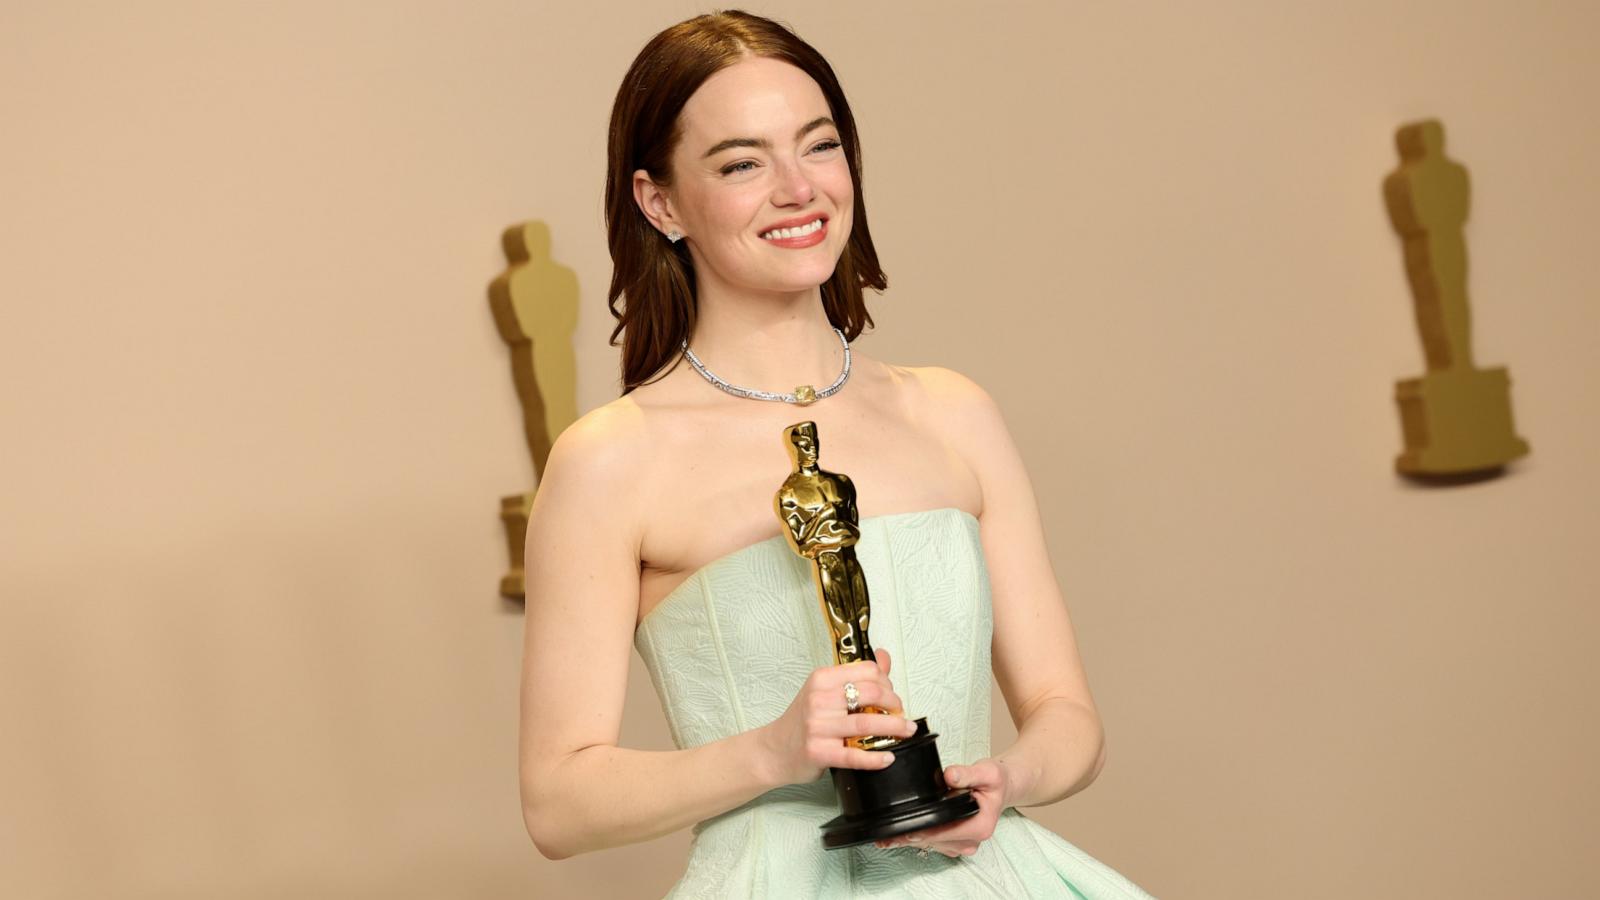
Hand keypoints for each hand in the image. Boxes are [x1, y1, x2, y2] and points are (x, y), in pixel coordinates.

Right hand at [756, 648, 919, 786]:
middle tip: (901, 712)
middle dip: (895, 703)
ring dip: (894, 727)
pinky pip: (854, 755)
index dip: (887, 681)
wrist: (773, 750)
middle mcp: (819, 700)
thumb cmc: (801, 721)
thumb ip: (856, 676)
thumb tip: (884, 657)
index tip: (892, 693)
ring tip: (906, 730)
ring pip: (867, 724)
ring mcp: (818, 727)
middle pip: (871, 693)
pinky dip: (875, 758)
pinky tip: (887, 757)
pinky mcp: (819, 752)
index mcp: (821, 679)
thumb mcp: (824, 692)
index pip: (866, 670)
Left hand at [873, 758, 1009, 856]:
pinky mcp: (954, 844)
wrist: (1000, 789)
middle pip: (934, 842)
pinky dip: (916, 838)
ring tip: (887, 836)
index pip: (945, 832)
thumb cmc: (995, 782)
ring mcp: (962, 845)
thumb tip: (950, 776)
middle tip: (884, 835)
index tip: (903, 830)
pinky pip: (932, 844)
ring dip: (910, 840)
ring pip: (930, 845)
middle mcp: (971, 841)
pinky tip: (898, 835)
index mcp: (980, 827)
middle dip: (910, 837)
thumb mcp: (987, 772)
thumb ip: (967, 774)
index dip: (923, 831)